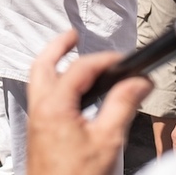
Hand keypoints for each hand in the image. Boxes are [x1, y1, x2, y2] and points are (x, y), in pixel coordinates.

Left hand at [27, 30, 151, 174]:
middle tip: (73, 35)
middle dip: (58, 47)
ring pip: (39, 81)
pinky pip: (42, 98)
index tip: (128, 64)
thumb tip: (138, 82)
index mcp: (54, 106)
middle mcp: (40, 109)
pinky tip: (71, 93)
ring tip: (71, 57)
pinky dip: (54, 85)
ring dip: (54, 64)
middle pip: (43, 65)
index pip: (80, 68)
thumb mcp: (108, 140)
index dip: (106, 60)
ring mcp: (37, 121)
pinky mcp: (39, 133)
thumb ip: (122, 105)